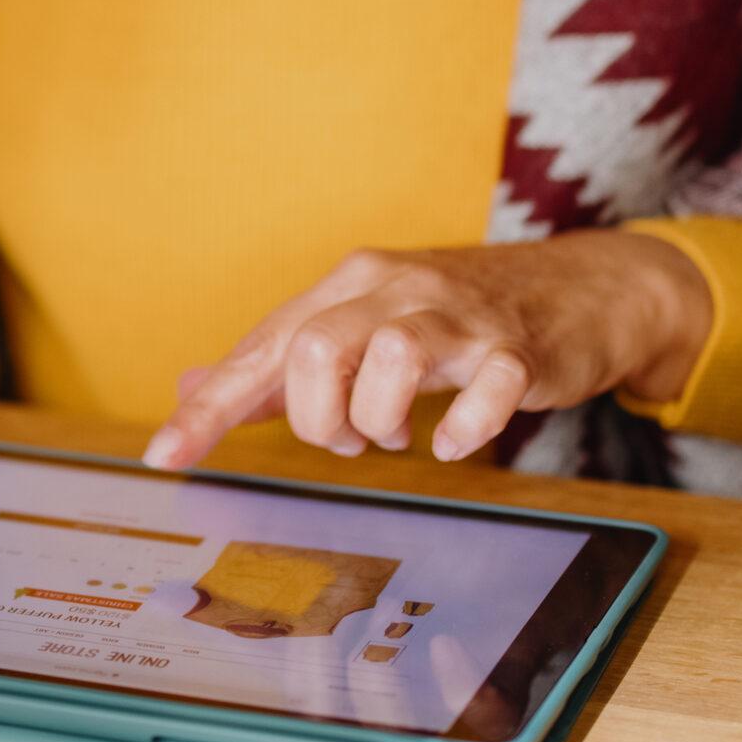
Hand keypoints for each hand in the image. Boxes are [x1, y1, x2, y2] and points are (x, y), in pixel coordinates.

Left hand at [141, 231, 712, 471]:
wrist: (576, 288)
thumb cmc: (455, 315)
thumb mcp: (361, 325)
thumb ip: (281, 361)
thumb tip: (194, 389)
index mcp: (350, 284)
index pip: (264, 347)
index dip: (213, 408)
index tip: (165, 457)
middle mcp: (396, 288)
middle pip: (315, 350)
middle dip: (318, 419)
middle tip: (349, 438)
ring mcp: (460, 316)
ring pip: (389, 359)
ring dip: (379, 420)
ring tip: (394, 431)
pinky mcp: (517, 349)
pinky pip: (484, 391)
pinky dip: (462, 428)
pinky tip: (454, 440)